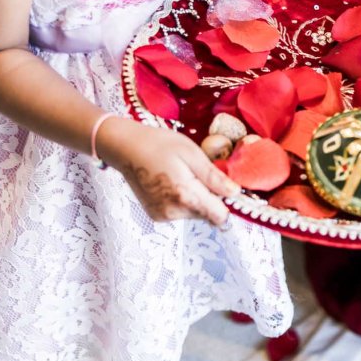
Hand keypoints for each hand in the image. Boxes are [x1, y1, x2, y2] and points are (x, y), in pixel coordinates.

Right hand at [98, 118, 239, 223]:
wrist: (125, 148)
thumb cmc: (159, 144)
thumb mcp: (191, 153)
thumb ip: (214, 177)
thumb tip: (235, 193)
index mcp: (185, 195)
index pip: (220, 216)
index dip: (227, 202)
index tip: (225, 186)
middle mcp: (174, 212)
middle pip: (208, 214)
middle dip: (210, 196)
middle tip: (198, 173)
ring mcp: (163, 216)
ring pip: (196, 213)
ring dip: (197, 198)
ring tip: (183, 175)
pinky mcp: (157, 215)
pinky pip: (182, 212)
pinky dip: (183, 200)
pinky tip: (172, 182)